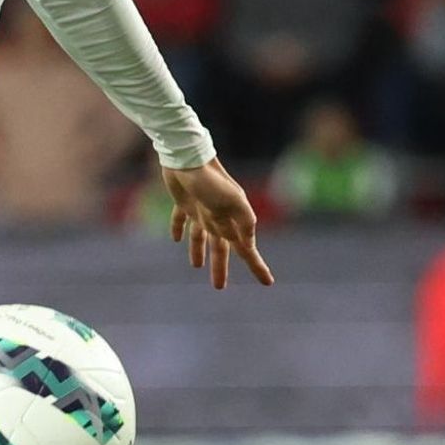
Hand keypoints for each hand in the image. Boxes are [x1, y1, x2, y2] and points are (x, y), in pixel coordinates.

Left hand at [164, 158, 273, 290]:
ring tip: (197, 267)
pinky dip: (179, 229)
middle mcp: (219, 217)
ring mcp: (201, 210)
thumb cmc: (211, 180)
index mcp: (233, 219)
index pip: (246, 249)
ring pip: (201, 237)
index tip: (267, 283)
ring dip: (199, 252)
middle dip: (221, 267)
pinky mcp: (184, 201)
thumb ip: (243, 223)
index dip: (257, 266)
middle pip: (220, 248)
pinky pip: (181, 220)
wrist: (187, 157)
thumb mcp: (233, 202)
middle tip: (219, 287)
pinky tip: (176, 239)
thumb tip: (247, 245)